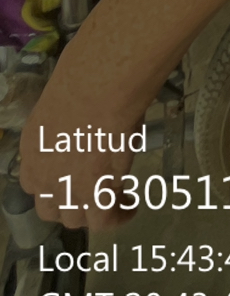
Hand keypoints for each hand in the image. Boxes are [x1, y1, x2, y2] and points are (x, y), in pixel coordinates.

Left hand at [20, 44, 150, 228]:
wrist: (99, 87)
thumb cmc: (85, 76)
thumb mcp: (63, 101)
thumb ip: (67, 121)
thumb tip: (83, 119)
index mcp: (32, 148)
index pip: (36, 182)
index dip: (55, 183)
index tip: (74, 176)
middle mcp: (43, 175)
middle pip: (51, 208)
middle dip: (71, 205)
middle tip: (93, 192)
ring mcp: (66, 188)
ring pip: (76, 219)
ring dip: (94, 213)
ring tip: (115, 202)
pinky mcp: (94, 194)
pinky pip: (105, 219)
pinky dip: (119, 215)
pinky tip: (130, 206)